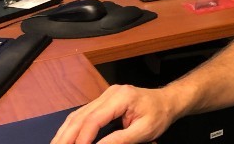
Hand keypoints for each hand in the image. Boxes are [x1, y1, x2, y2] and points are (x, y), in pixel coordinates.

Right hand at [51, 84, 176, 143]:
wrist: (168, 101)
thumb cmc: (159, 115)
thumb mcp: (144, 131)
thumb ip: (120, 140)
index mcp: (121, 97)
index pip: (94, 119)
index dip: (81, 138)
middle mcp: (109, 94)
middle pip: (80, 116)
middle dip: (66, 137)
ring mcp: (105, 96)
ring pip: (77, 115)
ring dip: (65, 133)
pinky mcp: (103, 101)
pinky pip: (82, 114)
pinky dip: (72, 128)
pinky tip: (65, 139)